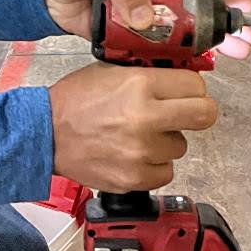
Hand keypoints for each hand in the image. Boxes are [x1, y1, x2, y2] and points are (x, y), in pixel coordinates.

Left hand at [42, 0, 250, 59]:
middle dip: (223, 25)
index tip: (244, 7)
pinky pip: (155, 49)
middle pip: (196, 8)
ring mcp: (142, 13)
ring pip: (180, 31)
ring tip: (229, 59)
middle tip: (246, 43)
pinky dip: (171, 59)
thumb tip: (147, 20)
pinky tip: (190, 70)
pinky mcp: (128, 35)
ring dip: (204, 45)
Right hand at [49, 62, 216, 191]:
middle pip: (204, 115)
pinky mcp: (135, 178)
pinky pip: (165, 171)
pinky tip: (135, 153)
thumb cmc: (75, 100)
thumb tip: (181, 79)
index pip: (196, 86)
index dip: (192, 88)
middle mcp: (146, 118)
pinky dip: (154, 164)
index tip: (186, 92)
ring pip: (181, 146)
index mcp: (140, 85)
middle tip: (184, 113)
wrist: (46, 133)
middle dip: (197, 112)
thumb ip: (149, 75)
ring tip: (141, 134)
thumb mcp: (113, 71)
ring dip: (167, 140)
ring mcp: (141, 152)